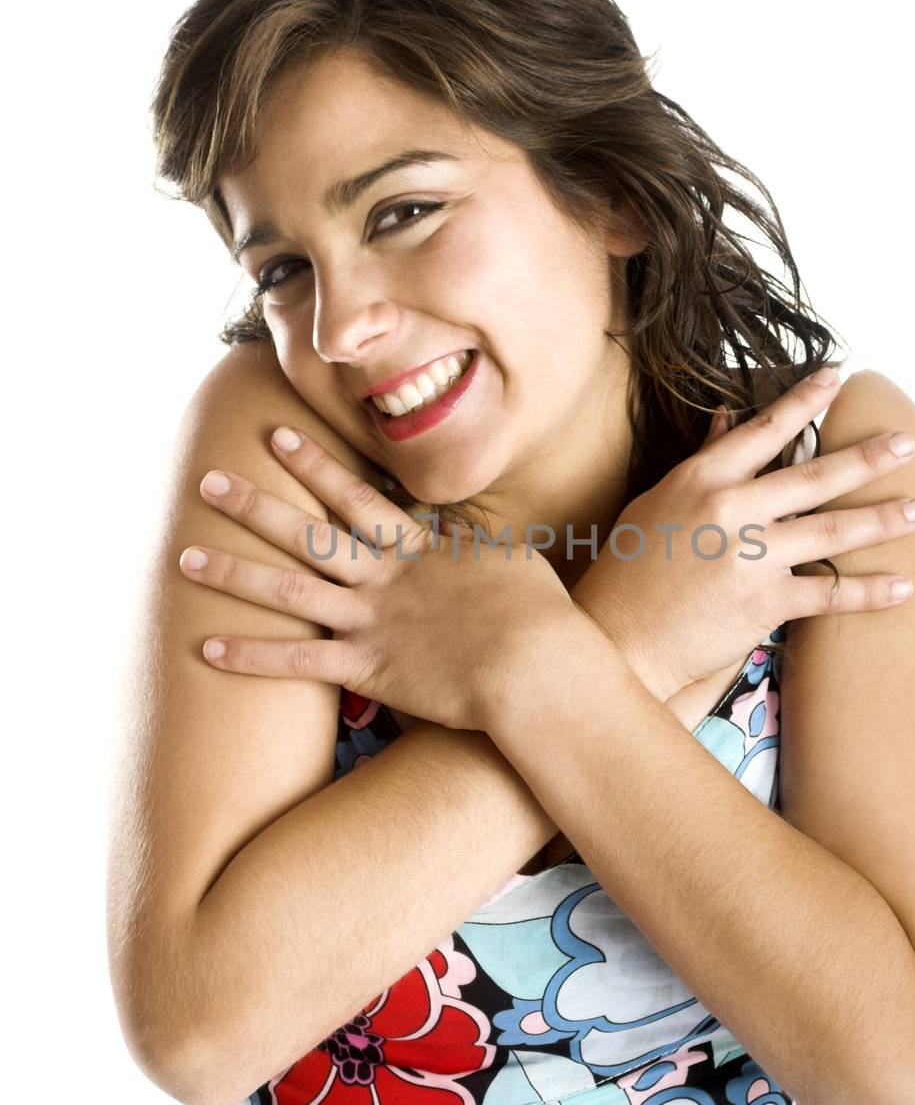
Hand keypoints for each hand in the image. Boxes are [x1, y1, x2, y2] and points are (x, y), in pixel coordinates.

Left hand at [178, 427, 572, 730]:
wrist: (536, 666)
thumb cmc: (538, 615)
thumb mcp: (510, 560)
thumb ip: (475, 542)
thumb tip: (465, 528)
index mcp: (418, 548)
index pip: (355, 496)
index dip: (313, 465)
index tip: (275, 435)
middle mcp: (384, 577)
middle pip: (307, 533)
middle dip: (254, 506)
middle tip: (208, 482)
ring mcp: (371, 621)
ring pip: (289, 591)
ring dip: (234, 574)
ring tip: (185, 558)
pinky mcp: (367, 669)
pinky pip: (298, 663)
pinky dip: (252, 656)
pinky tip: (208, 647)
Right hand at [569, 367, 914, 702]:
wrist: (619, 638)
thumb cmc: (629, 570)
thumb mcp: (658, 502)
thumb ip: (703, 461)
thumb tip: (729, 417)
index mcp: (702, 479)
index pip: (764, 429)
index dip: (805, 401)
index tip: (839, 377)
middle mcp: (731, 509)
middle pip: (815, 476)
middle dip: (868, 458)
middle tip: (907, 445)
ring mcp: (750, 556)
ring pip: (832, 529)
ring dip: (882, 519)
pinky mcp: (763, 603)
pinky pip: (829, 592)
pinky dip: (869, 591)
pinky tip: (903, 586)